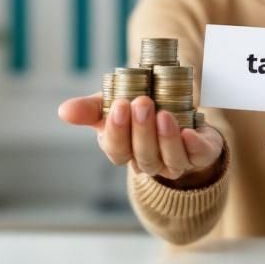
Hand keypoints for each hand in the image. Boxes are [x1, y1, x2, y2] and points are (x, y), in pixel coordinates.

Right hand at [59, 93, 223, 182]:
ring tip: (164, 114)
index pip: (116, 150)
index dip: (117, 131)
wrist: (177, 109)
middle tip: (141, 103)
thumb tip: (63, 111)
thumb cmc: (138, 109)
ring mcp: (176, 160)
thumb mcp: (113, 103)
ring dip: (166, 138)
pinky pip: (198, 156)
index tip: (119, 106)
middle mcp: (149, 161)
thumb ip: (90, 108)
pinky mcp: (201, 153)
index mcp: (124, 150)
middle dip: (142, 130)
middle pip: (143, 156)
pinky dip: (194, 146)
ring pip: (170, 159)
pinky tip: (189, 132)